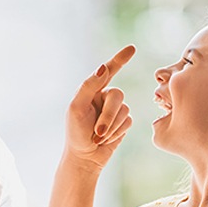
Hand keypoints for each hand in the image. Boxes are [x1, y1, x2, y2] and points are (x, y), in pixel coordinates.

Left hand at [64, 45, 135, 169]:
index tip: (132, 48)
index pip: (108, 71)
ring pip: (124, 110)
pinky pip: (128, 121)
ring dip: (111, 127)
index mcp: (91, 90)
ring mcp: (114, 110)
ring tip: (98, 137)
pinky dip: (117, 132)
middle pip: (117, 95)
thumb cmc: (76, 133)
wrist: (84, 158)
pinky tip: (106, 140)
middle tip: (97, 132)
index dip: (120, 59)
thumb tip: (103, 67)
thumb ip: (88, 86)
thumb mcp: (76, 108)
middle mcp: (104, 98)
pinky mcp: (122, 123)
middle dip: (108, 116)